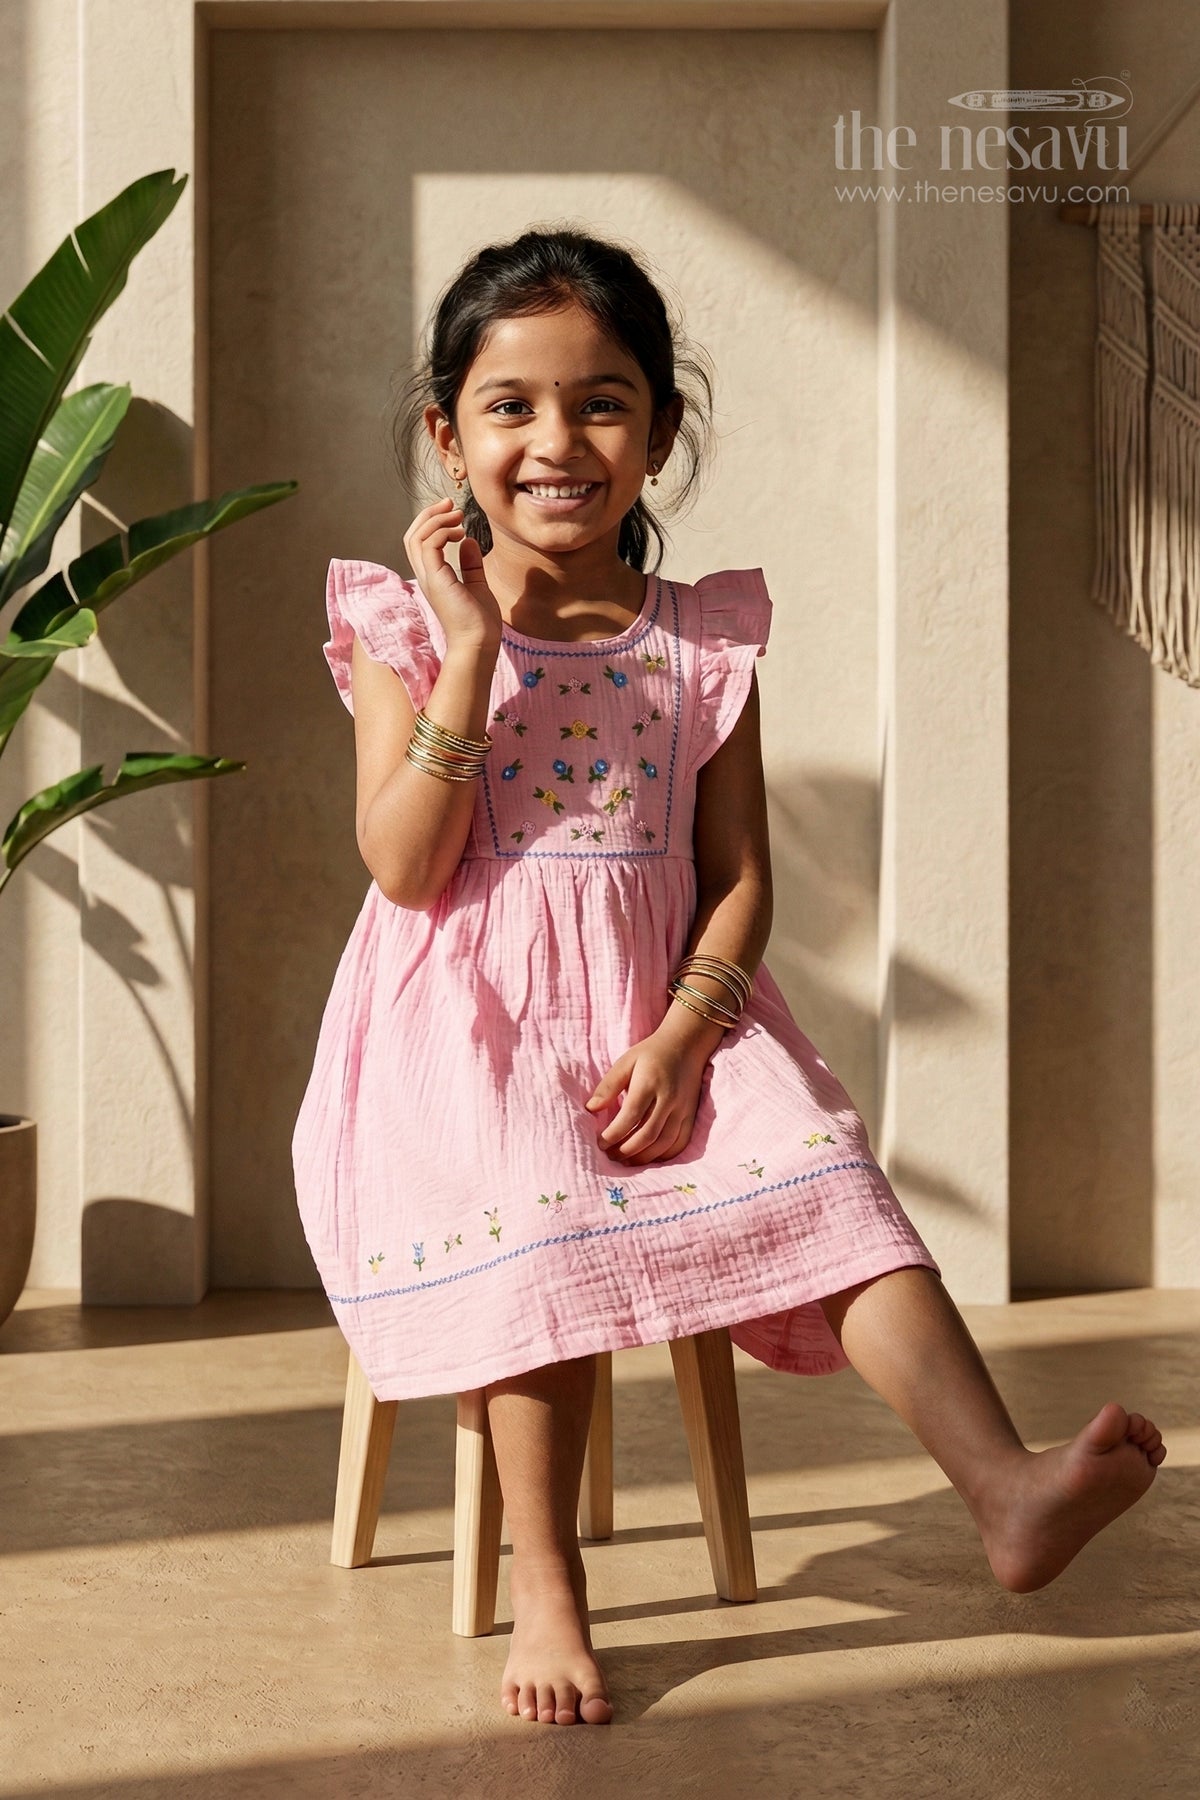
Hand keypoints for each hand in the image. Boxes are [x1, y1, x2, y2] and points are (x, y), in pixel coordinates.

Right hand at [403, 497, 502, 647]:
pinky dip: (441, 532)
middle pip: (412, 536)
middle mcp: (426, 576)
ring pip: (416, 537)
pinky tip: (460, 533)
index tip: (453, 512)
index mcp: (433, 577)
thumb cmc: (479, 622)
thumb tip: (468, 541)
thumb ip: (471, 564)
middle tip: (451, 504)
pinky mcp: (436, 579)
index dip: (432, 522)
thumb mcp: (477, 585)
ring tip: (458, 515)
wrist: (479, 643)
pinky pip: (428, 545)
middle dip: (429, 514)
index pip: (419, 542)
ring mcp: (428, 578)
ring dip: (436, 520)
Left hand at [584, 1025, 710, 1163]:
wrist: (687, 1044)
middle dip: (626, 1150)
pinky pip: (680, 1142)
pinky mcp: (691, 1115)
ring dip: (644, 1157)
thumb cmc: (651, 1053)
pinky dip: (665, 1155)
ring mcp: (683, 1108)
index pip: (630, 1116)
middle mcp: (668, 1098)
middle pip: (647, 1134)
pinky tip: (649, 1158)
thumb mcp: (626, 1061)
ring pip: (664, 1142)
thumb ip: (608, 1086)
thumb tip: (590, 1108)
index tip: (600, 1143)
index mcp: (649, 1083)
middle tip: (610, 1155)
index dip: (613, 1135)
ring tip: (626, 1160)